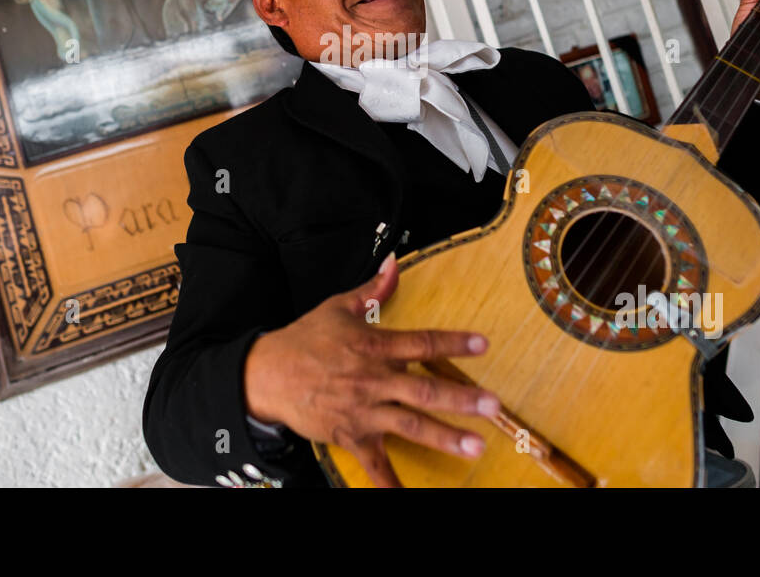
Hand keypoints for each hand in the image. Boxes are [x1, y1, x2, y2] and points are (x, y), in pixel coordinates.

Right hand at [242, 254, 497, 486]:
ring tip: (475, 446)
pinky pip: (374, 464)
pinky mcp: (350, 435)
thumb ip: (373, 289)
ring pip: (410, 425)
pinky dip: (389, 483)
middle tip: (493, 406)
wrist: (266, 374)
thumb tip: (393, 263)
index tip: (482, 345)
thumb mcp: (339, 307)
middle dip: (461, 399)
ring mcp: (363, 411)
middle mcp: (373, 380)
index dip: (454, 343)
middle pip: (424, 390)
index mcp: (374, 347)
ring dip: (444, 437)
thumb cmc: (305, 339)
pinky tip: (406, 496)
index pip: (422, 343)